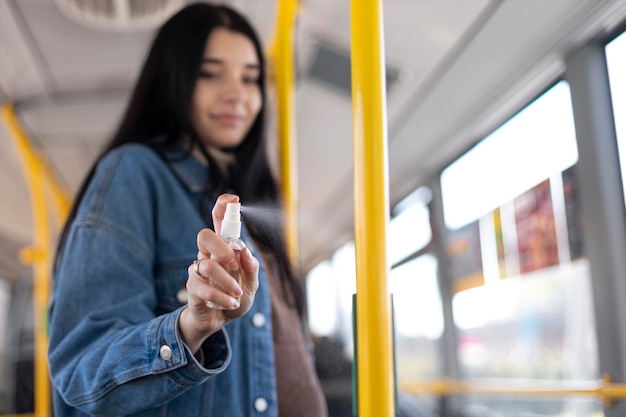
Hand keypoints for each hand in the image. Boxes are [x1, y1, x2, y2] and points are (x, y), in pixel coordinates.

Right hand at [179, 194, 258, 353]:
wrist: (219, 322)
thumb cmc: (235, 298)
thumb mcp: (251, 286)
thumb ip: (251, 269)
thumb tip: (245, 251)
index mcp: (224, 249)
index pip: (219, 221)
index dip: (223, 207)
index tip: (233, 198)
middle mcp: (208, 255)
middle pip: (204, 236)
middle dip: (221, 248)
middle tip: (233, 264)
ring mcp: (197, 270)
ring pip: (206, 265)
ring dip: (227, 281)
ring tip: (237, 294)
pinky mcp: (192, 288)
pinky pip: (204, 288)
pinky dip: (222, 297)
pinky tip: (231, 303)